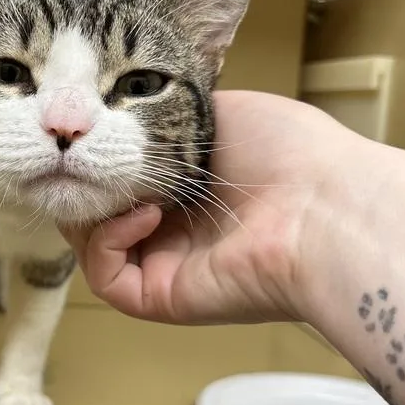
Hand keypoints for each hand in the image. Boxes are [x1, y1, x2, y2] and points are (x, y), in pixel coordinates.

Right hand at [61, 90, 351, 325]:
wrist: (321, 206)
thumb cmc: (288, 152)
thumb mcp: (217, 109)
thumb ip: (167, 113)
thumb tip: (126, 107)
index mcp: (187, 186)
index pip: (120, 176)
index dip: (96, 156)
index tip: (84, 131)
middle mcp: (172, 228)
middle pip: (97, 212)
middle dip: (82, 183)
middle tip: (83, 157)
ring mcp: (164, 265)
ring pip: (91, 245)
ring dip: (91, 210)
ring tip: (120, 183)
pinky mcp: (159, 297)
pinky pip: (106, 276)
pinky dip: (108, 241)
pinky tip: (146, 214)